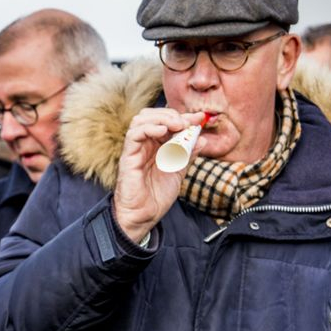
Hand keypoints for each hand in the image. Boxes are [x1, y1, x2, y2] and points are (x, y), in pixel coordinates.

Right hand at [112, 108, 206, 242]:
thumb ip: (188, 154)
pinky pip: (134, 134)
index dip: (185, 117)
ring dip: (161, 118)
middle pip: (153, 115)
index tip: (201, 118)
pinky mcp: (128, 156)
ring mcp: (136, 149)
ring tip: (177, 125)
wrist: (144, 215)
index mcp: (157, 146)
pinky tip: (163, 132)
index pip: (167, 122)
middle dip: (172, 114)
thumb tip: (202, 138)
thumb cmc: (158, 195)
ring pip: (141, 120)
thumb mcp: (179, 171)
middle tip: (187, 122)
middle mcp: (145, 144)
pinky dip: (149, 128)